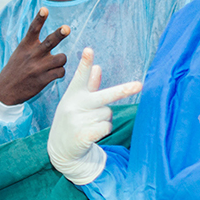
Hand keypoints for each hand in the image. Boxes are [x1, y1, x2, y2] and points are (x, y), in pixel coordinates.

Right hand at [0, 8, 70, 105]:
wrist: (5, 91)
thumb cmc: (15, 69)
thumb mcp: (20, 53)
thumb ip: (33, 44)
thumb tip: (52, 37)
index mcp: (25, 46)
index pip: (33, 29)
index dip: (39, 18)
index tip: (44, 9)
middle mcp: (33, 55)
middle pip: (50, 42)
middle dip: (59, 34)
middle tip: (66, 28)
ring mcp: (39, 68)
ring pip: (61, 58)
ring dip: (61, 59)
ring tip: (56, 62)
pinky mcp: (43, 79)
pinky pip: (61, 72)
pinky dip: (60, 72)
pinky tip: (53, 74)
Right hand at [47, 48, 141, 184]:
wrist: (60, 149)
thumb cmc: (72, 120)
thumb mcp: (76, 101)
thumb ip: (89, 85)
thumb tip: (98, 67)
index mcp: (73, 94)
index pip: (81, 76)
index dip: (85, 63)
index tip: (89, 50)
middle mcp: (74, 105)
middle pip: (105, 96)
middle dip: (123, 91)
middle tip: (140, 85)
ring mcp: (78, 120)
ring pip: (108, 113)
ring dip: (104, 119)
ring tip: (90, 124)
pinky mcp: (82, 135)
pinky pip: (107, 126)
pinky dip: (104, 129)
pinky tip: (92, 133)